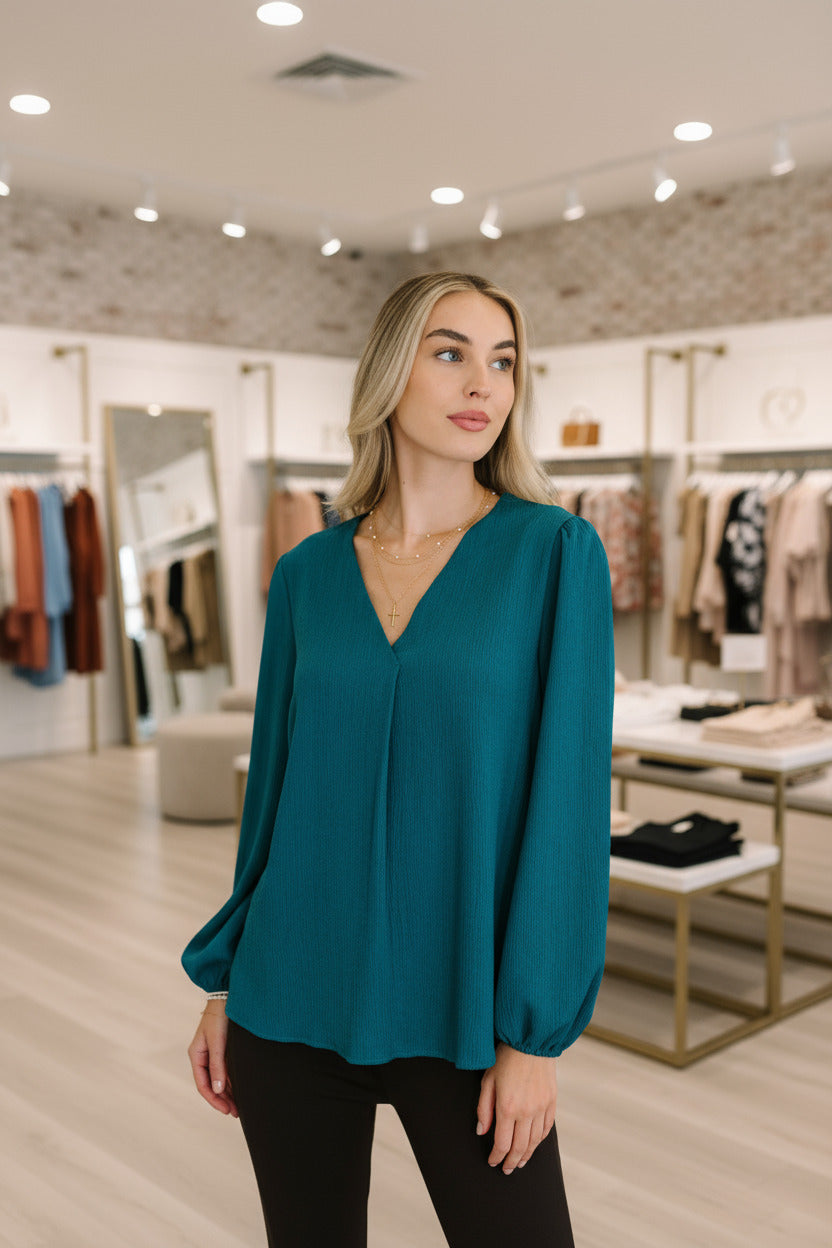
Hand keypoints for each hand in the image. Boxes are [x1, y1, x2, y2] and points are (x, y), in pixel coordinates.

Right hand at [187, 1001, 238, 1116]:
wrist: (228, 995)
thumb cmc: (220, 1016)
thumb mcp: (217, 1041)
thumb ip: (217, 1065)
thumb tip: (217, 1088)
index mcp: (196, 1055)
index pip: (203, 1085)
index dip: (214, 1100)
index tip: (226, 1110)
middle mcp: (204, 1056)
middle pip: (211, 1084)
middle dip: (222, 1100)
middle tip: (236, 1112)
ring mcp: (214, 1053)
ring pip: (219, 1079)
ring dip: (228, 1092)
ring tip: (240, 1105)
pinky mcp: (224, 1049)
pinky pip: (226, 1070)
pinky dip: (232, 1081)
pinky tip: (240, 1089)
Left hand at [476, 1042, 556, 1173]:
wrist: (530, 1040)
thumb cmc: (505, 1057)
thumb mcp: (488, 1080)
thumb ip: (484, 1108)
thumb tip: (481, 1131)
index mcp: (507, 1107)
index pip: (502, 1143)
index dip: (496, 1157)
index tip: (492, 1162)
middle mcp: (526, 1111)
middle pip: (520, 1148)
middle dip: (511, 1162)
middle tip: (506, 1169)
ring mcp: (541, 1108)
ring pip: (535, 1141)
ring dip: (527, 1155)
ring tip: (519, 1163)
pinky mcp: (551, 1102)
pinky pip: (546, 1128)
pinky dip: (539, 1141)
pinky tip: (534, 1145)